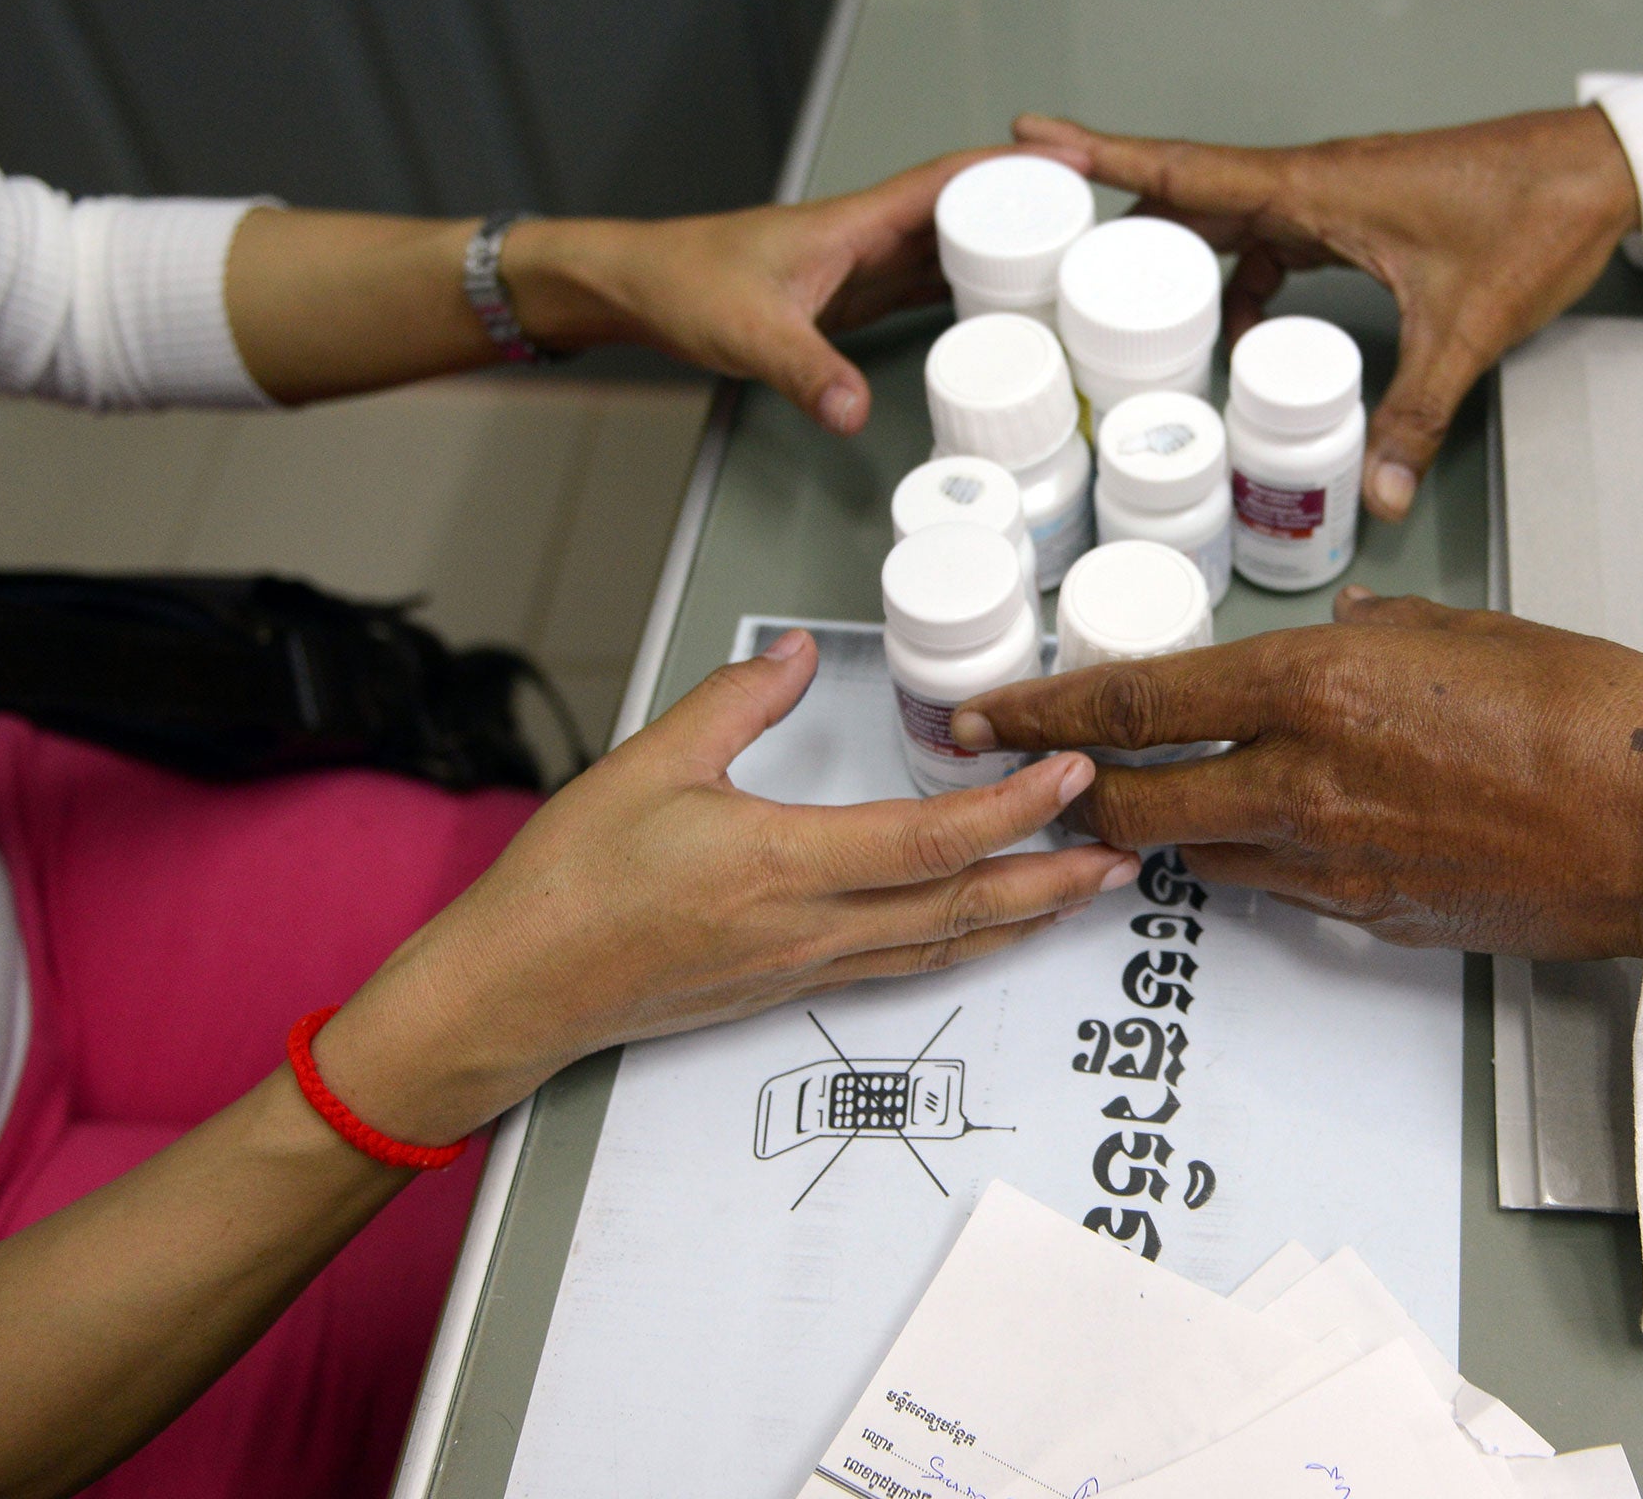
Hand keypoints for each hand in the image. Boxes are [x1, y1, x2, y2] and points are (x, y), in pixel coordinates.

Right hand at [320, 629, 1136, 1142]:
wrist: (518, 990)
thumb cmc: (570, 885)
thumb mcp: (649, 764)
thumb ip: (737, 701)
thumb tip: (798, 652)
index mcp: (783, 864)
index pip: (932, 840)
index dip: (1015, 808)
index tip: (1073, 774)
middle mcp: (810, 927)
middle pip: (963, 907)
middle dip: (1054, 881)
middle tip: (1123, 854)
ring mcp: (804, 967)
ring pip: (941, 947)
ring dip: (1022, 920)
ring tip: (1081, 895)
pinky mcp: (788, 988)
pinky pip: (900, 967)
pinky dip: (959, 946)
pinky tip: (982, 934)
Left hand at [503, 145, 1088, 434]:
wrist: (636, 289)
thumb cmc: (682, 285)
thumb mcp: (748, 331)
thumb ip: (805, 372)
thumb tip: (854, 413)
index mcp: (852, 223)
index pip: (945, 183)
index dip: (1010, 174)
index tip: (1067, 171)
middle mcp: (862, 237)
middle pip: (961, 214)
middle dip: (1025, 217)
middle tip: (1089, 236)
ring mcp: (857, 265)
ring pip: (945, 249)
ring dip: (999, 256)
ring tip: (1062, 275)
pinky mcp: (847, 296)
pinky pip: (920, 285)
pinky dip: (961, 293)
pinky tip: (991, 314)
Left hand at [952, 592, 1642, 958]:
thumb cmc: (1583, 707)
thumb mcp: (1462, 628)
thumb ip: (1375, 633)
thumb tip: (1337, 631)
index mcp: (1315, 687)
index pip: (1134, 703)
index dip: (1040, 715)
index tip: (980, 717)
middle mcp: (1300, 780)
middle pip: (1132, 801)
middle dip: (1066, 792)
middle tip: (1028, 779)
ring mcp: (1328, 861)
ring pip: (1193, 852)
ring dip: (1155, 828)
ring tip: (1143, 803)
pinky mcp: (1365, 916)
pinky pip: (1271, 888)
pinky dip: (1245, 858)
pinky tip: (1261, 834)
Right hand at [1013, 108, 1638, 519]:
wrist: (1606, 171)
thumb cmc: (1537, 214)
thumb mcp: (1469, 325)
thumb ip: (1418, 415)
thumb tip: (1380, 498)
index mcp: (1317, 189)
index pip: (1188, 173)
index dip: (1105, 158)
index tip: (1032, 140)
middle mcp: (1313, 183)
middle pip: (1189, 199)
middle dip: (1118, 224)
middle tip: (1049, 252)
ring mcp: (1332, 197)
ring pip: (1229, 225)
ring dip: (1183, 264)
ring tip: (1133, 316)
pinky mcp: (1356, 215)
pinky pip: (1274, 245)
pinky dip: (1246, 286)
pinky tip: (1239, 338)